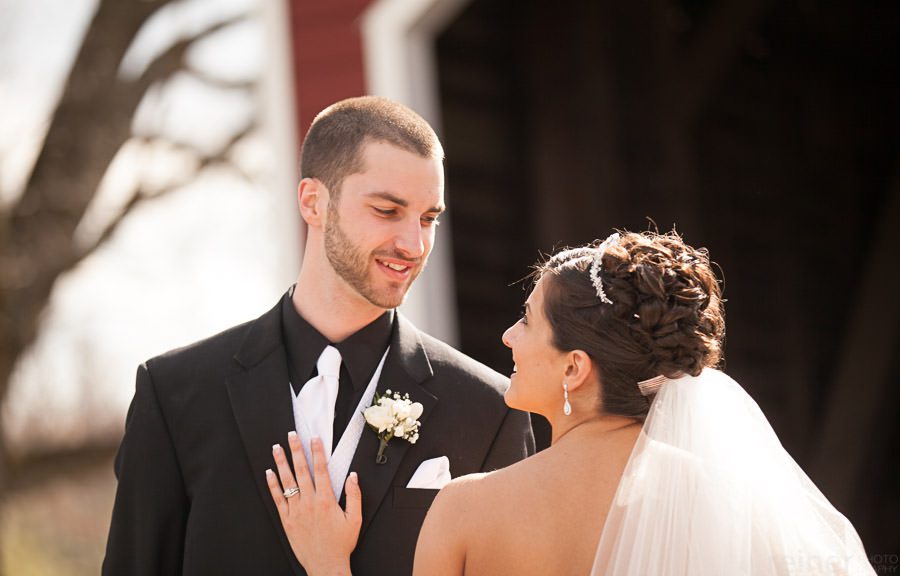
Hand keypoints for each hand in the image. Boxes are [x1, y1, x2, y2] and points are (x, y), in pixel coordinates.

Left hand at [266, 433, 361, 575]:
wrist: (326, 565)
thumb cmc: (341, 544)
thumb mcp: (355, 519)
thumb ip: (355, 495)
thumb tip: (353, 476)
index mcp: (326, 501)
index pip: (320, 470)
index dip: (317, 452)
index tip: (314, 439)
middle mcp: (309, 503)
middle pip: (301, 471)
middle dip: (296, 451)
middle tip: (291, 436)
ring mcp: (296, 511)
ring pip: (287, 482)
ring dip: (281, 463)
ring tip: (277, 449)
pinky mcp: (287, 520)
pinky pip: (278, 499)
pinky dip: (273, 485)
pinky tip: (269, 474)